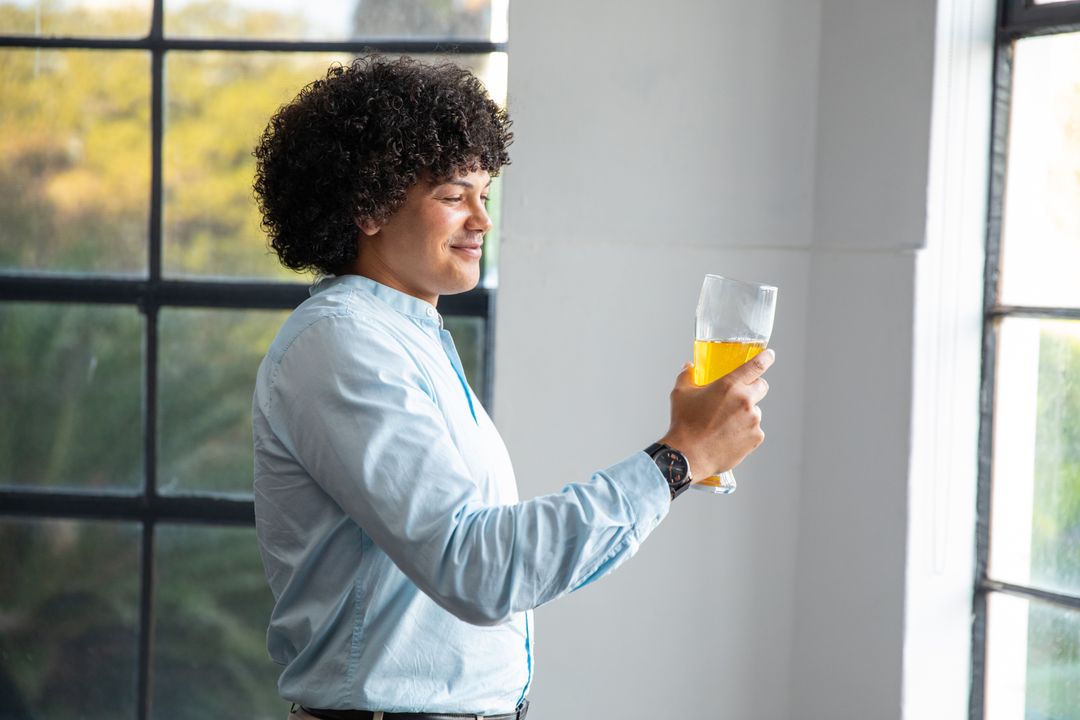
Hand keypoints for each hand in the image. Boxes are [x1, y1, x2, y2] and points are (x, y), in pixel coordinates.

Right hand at [658, 349, 774, 480]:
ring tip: (724, 425)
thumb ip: (687, 376)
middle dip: (753, 388)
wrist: (688, 455)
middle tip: (737, 397)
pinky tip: (728, 437)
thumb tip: (688, 367)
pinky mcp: (756, 438)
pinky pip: (754, 430)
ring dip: (745, 414)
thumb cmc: (684, 424)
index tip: (769, 355)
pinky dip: (744, 432)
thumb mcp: (681, 394)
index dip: (765, 358)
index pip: (756, 365)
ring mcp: (753, 420)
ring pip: (755, 411)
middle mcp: (745, 400)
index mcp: (729, 385)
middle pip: (762, 386)